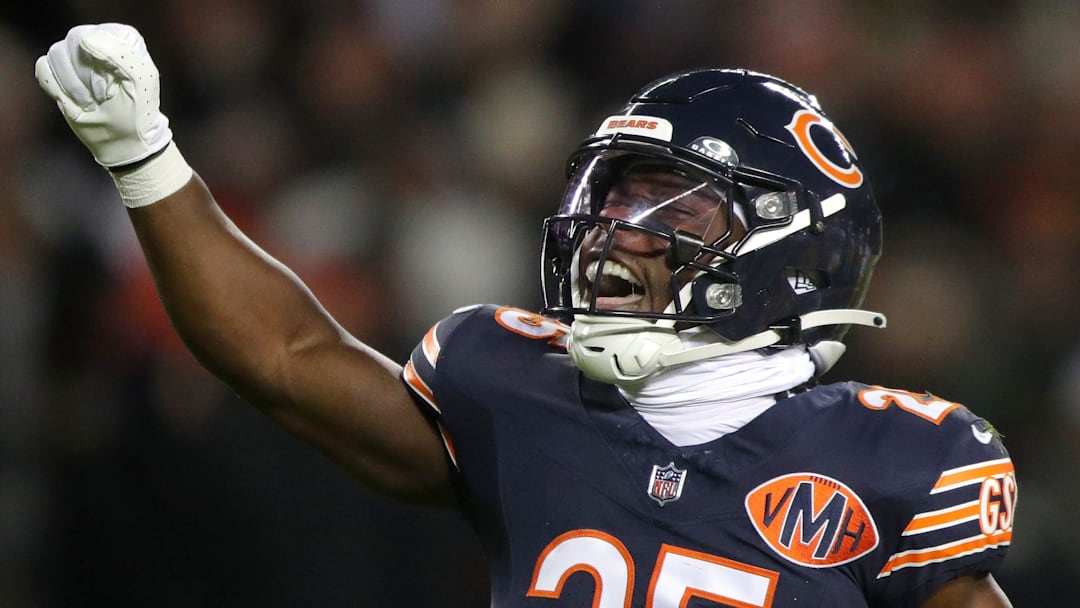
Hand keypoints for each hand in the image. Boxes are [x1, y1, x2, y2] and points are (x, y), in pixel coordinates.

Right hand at [35, 23, 172, 168]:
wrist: (122, 138)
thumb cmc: (137, 110)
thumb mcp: (141, 81)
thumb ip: (120, 53)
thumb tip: (85, 39)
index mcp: (122, 37)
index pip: (94, 35)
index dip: (100, 63)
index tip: (114, 87)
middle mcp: (97, 38)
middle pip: (73, 42)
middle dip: (85, 77)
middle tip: (102, 97)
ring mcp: (75, 52)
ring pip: (56, 54)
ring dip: (73, 86)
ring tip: (91, 101)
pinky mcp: (57, 68)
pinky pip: (43, 68)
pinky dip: (56, 88)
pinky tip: (75, 100)